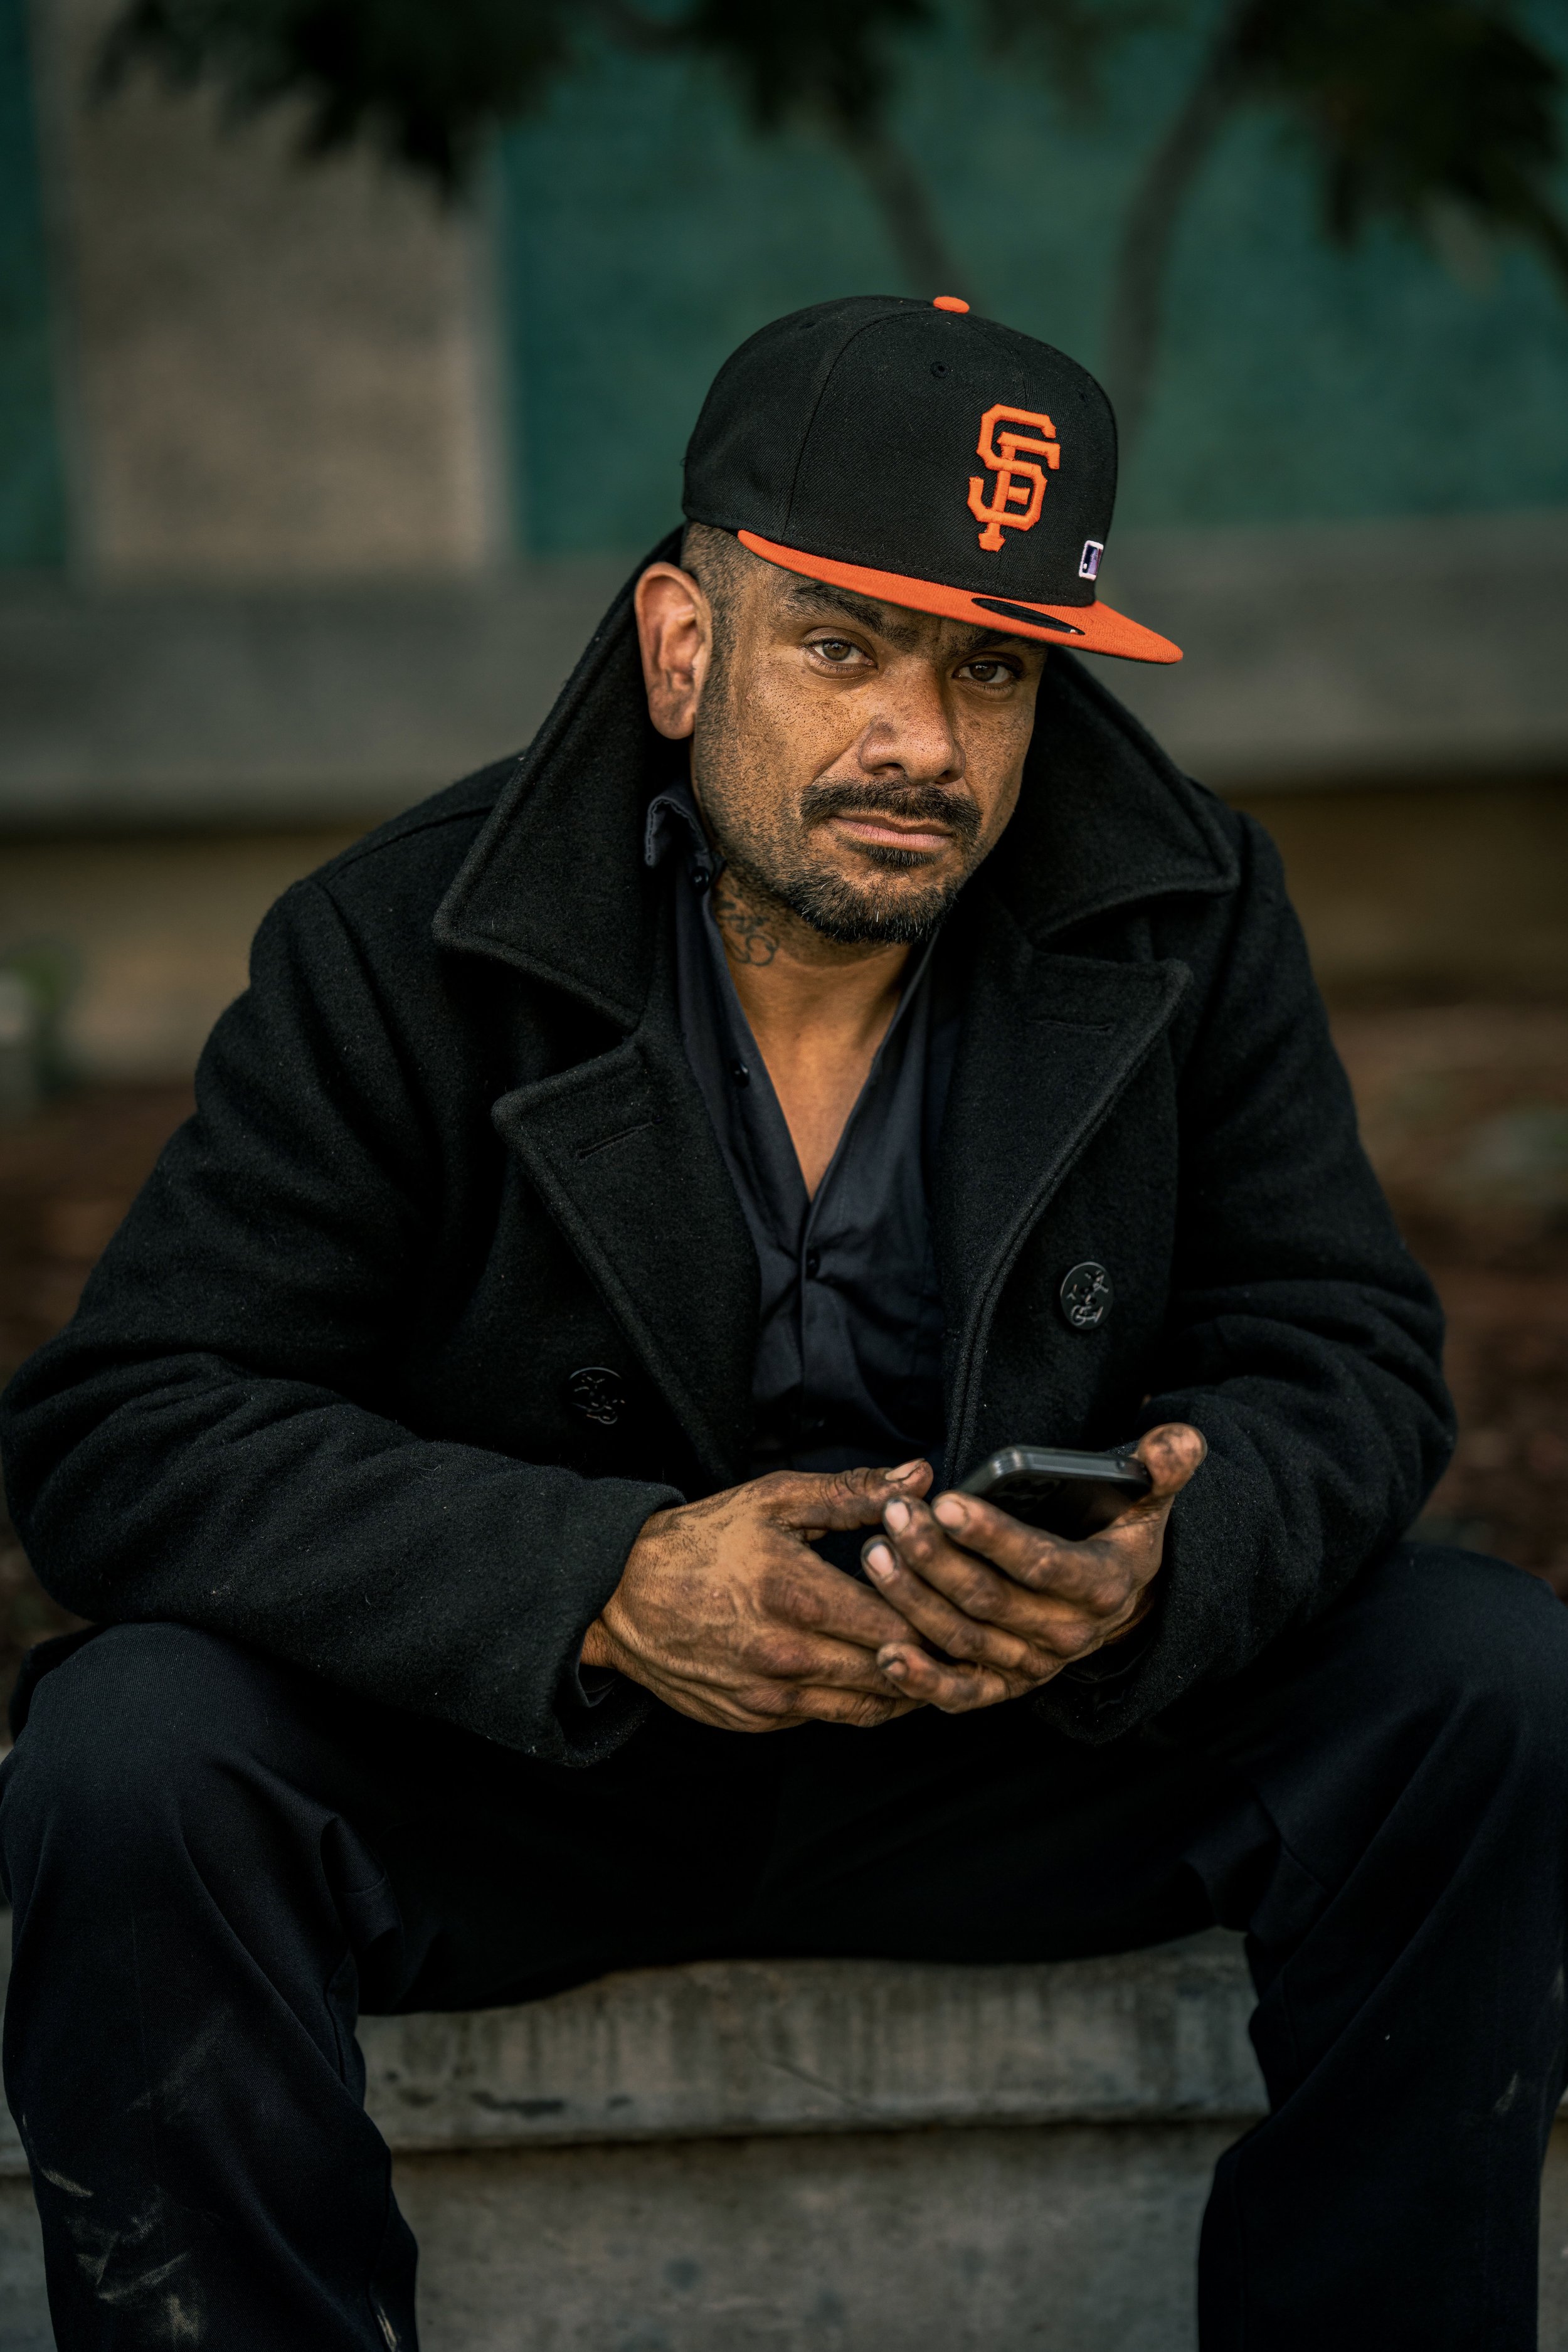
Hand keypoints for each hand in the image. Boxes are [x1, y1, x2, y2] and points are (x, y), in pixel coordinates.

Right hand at [581, 1461, 934, 1731]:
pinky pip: (830, 1719)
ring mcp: (771, 1696)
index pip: (898, 1621)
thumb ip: (853, 1494)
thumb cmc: (699, 1542)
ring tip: (935, 1661)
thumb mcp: (774, 1500)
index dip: (938, 1614)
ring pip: (869, 1706)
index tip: (959, 1599)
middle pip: (892, 1670)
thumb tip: (918, 1480)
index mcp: (796, 1594)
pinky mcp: (758, 1721)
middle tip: (965, 1637)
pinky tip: (881, 1676)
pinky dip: (862, 1701)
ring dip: (908, 1686)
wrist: (620, 1596)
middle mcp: (787, 1654)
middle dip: (934, 1656)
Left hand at [860, 1423, 1205, 1713]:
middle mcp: (1067, 1634)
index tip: (947, 1502)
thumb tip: (1180, 1439)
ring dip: (914, 1601)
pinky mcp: (1004, 1687)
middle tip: (895, 1516)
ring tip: (876, 1554)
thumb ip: (1163, 1467)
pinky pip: (961, 1693)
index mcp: (1101, 1586)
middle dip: (936, 1557)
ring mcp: (1033, 1665)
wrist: (1119, 1603)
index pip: (1043, 1563)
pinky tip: (886, 1655)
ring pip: (965, 1637)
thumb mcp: (1148, 1502)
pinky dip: (923, 1682)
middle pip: (991, 1600)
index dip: (993, 1536)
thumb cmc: (1117, 1537)